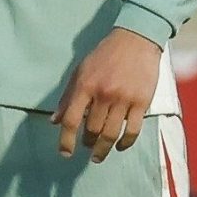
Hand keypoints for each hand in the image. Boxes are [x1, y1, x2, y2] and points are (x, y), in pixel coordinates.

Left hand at [53, 27, 162, 161]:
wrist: (134, 41)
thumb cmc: (103, 56)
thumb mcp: (80, 71)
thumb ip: (67, 97)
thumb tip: (54, 120)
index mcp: (85, 85)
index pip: (71, 119)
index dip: (66, 139)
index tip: (65, 153)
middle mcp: (103, 94)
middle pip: (92, 129)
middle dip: (87, 142)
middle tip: (86, 148)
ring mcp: (123, 99)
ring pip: (111, 133)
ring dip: (103, 148)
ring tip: (98, 155)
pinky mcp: (142, 103)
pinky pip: (132, 130)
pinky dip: (125, 143)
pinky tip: (119, 147)